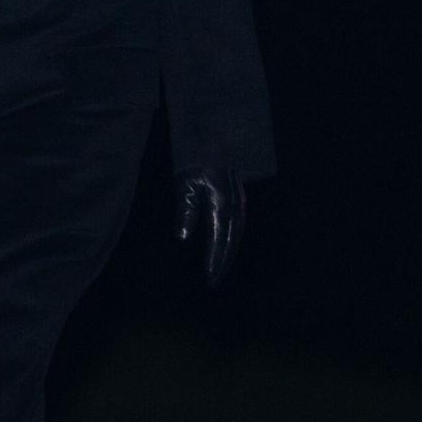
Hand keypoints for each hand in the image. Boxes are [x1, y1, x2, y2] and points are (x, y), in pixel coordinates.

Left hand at [176, 168, 246, 287]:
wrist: (212, 140)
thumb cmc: (194, 162)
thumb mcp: (185, 186)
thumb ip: (185, 213)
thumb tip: (182, 238)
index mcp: (220, 206)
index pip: (218, 241)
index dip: (214, 261)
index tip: (209, 277)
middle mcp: (234, 207)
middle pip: (231, 241)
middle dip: (223, 262)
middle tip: (214, 281)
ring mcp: (239, 202)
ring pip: (237, 234)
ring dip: (229, 252)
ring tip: (220, 268)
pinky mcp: (239, 198)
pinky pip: (239, 225)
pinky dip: (233, 239)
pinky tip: (227, 246)